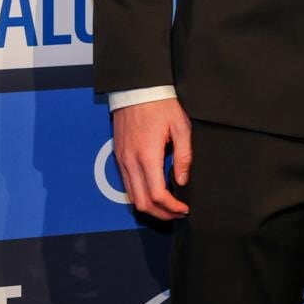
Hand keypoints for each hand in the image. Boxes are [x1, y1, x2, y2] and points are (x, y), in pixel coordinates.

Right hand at [112, 97, 192, 219]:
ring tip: (167, 205)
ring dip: (150, 206)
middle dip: (161, 214)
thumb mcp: (180, 126)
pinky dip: (140, 194)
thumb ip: (184, 155)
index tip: (184, 208)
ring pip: (132, 196)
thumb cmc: (160, 104)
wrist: (137, 89)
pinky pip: (127, 184)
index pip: (157, 195)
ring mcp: (122, 160)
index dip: (172, 207)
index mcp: (147, 155)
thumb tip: (182, 180)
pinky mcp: (119, 156)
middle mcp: (131, 161)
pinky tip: (153, 190)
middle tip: (177, 213)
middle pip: (142, 203)